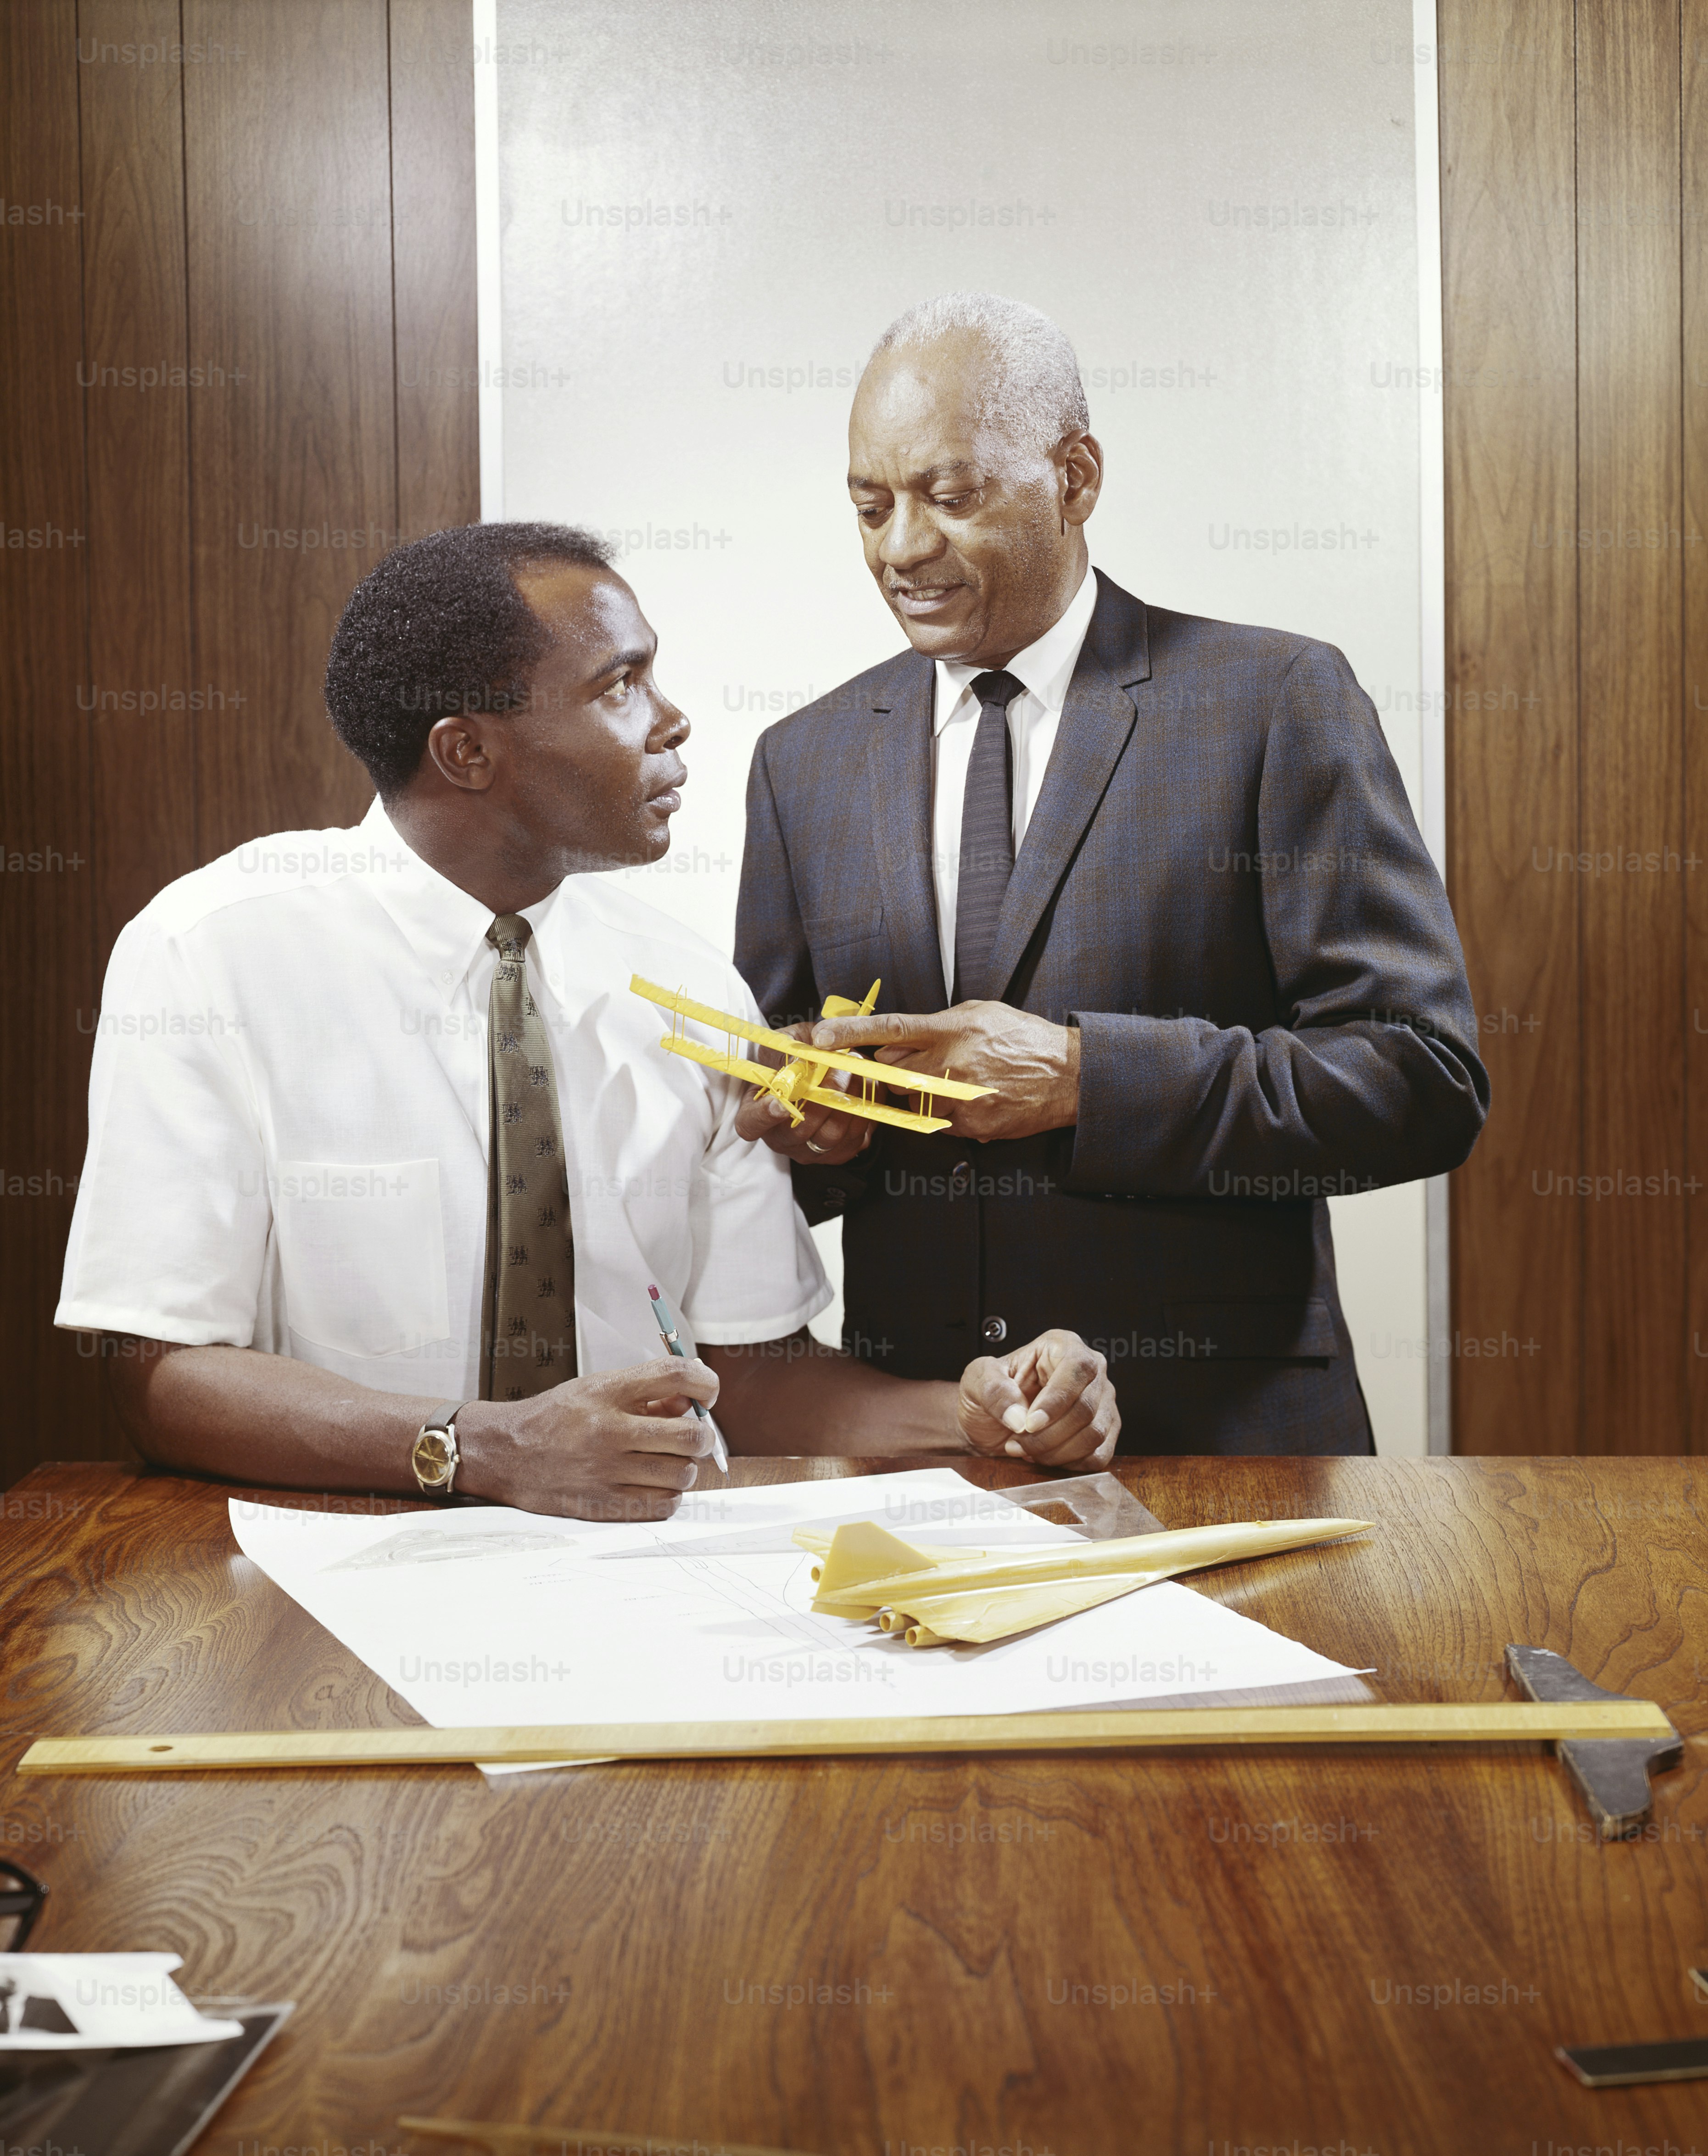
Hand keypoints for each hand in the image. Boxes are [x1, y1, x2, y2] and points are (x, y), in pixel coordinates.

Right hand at [458, 1356, 716, 1520]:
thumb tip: (691, 1405)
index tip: (707, 1393)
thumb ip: (645, 1394)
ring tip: (667, 1462)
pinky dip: (669, 1496)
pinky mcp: (602, 1505)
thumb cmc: (555, 1418)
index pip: (675, 1375)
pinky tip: (655, 1485)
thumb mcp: (596, 1388)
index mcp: (607, 1392)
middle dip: (702, 1434)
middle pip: (691, 1434)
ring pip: (682, 1474)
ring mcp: (606, 1471)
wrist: (504, 1453)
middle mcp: (608, 1430)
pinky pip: (663, 1506)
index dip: (705, 1383)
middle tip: (691, 1436)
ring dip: (684, 1468)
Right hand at [733, 1020, 874, 1166]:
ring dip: (848, 1100)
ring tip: (856, 1070)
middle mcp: (781, 1139)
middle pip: (800, 1129)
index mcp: (756, 1112)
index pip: (750, 1124)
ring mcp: (809, 1150)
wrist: (823, 1068)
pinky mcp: (838, 1153)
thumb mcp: (789, 1042)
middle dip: (823, 1095)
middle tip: (838, 1066)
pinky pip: (855, 1138)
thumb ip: (790, 1050)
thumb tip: (801, 1060)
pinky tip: (864, 1087)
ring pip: (832, 1134)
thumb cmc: (799, 1055)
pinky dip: (863, 1111)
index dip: (763, 1116)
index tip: (780, 1102)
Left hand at [805, 1001, 1079, 1142]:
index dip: (851, 1034)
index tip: (822, 1038)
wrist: (1067, 1075)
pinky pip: (938, 1121)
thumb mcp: (981, 1014)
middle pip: (892, 1073)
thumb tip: (903, 1036)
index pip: (889, 1030)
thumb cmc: (1024, 1039)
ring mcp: (958, 1098)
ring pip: (912, 1100)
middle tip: (925, 1063)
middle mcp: (950, 1064)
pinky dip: (948, 1112)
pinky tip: (974, 1098)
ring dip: (924, 1092)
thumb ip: (938, 1024)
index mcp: (951, 1030)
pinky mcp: (969, 1125)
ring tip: (960, 1081)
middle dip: (897, 1070)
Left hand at [956, 1328, 1117, 1467]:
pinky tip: (1045, 1456)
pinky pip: (1099, 1455)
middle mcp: (1090, 1371)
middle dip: (1048, 1435)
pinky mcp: (1105, 1431)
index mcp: (1062, 1345)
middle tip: (1016, 1442)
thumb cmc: (989, 1394)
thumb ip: (994, 1391)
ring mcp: (1102, 1402)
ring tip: (1026, 1449)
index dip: (1055, 1401)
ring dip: (1055, 1452)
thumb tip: (1019, 1415)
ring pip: (1094, 1434)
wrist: (989, 1423)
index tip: (1029, 1424)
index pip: (1076, 1369)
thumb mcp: (977, 1381)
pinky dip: (1069, 1463)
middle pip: (1086, 1408)